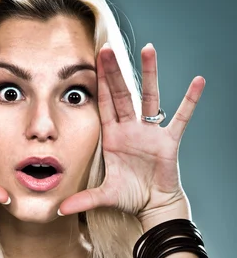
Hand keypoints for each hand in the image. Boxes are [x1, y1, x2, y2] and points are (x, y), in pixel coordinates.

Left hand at [57, 42, 204, 224]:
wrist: (153, 206)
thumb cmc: (130, 198)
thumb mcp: (103, 197)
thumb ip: (82, 200)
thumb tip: (59, 210)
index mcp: (113, 137)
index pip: (104, 103)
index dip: (99, 82)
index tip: (92, 61)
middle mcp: (130, 129)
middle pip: (122, 94)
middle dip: (115, 71)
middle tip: (107, 47)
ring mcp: (150, 133)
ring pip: (150, 97)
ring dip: (149, 74)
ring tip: (148, 49)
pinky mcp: (168, 141)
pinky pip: (181, 117)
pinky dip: (189, 101)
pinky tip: (198, 81)